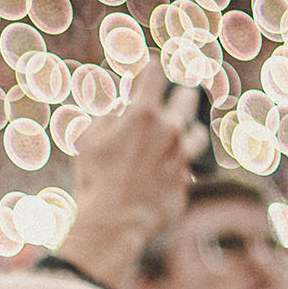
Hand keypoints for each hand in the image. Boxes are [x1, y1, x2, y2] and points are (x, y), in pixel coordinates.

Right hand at [50, 78, 203, 288]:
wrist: (114, 221)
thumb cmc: (95, 179)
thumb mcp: (88, 141)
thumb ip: (107, 118)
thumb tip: (121, 112)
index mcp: (144, 114)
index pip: (155, 76)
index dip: (152, 68)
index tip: (152, 66)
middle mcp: (170, 130)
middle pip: (188, 98)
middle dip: (183, 93)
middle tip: (183, 92)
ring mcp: (182, 156)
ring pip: (199, 133)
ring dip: (190, 131)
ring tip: (183, 133)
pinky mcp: (187, 179)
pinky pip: (189, 167)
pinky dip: (181, 166)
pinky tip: (171, 169)